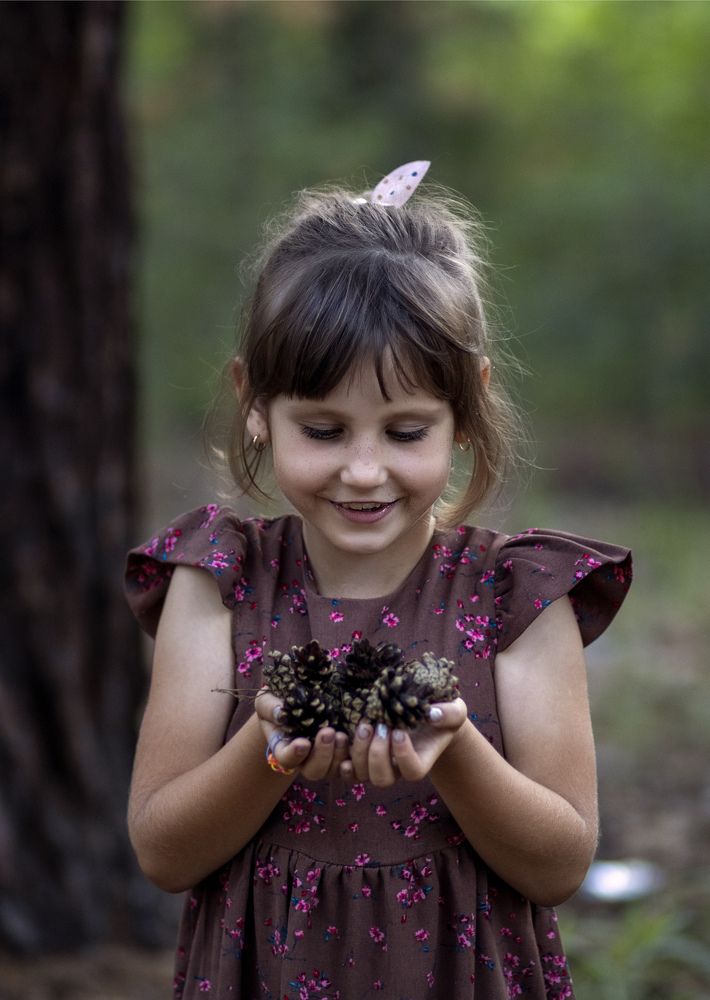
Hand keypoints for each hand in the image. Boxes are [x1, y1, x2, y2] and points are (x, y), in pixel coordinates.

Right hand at [254, 689, 348, 780]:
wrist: (302, 697)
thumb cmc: (279, 700)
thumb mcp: (268, 700)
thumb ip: (270, 707)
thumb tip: (281, 712)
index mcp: (285, 748)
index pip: (287, 759)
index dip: (295, 755)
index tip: (303, 743)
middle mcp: (306, 759)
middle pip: (314, 771)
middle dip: (322, 755)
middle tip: (328, 732)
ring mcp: (327, 759)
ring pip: (334, 771)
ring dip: (339, 754)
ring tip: (343, 734)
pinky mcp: (345, 754)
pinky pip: (353, 768)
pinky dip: (357, 759)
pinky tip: (359, 741)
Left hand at [341, 698, 467, 786]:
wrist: (423, 713)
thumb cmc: (442, 713)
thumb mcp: (454, 709)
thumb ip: (450, 713)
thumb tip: (433, 714)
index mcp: (421, 759)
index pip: (412, 771)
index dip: (403, 756)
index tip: (399, 731)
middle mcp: (398, 767)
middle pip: (382, 778)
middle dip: (377, 754)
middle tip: (380, 727)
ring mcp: (378, 763)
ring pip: (362, 774)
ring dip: (359, 752)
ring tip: (365, 726)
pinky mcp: (362, 755)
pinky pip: (347, 769)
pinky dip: (340, 758)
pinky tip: (341, 739)